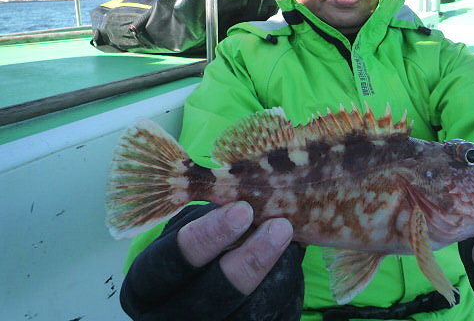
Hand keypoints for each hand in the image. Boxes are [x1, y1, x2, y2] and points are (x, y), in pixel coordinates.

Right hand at [120, 203, 304, 320]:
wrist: (208, 293)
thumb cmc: (200, 247)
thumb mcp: (192, 230)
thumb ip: (209, 217)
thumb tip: (245, 201)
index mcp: (146, 282)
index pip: (171, 261)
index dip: (207, 235)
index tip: (242, 209)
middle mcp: (169, 314)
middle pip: (210, 295)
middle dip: (250, 260)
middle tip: (279, 227)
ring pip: (245, 311)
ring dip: (275, 272)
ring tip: (289, 237)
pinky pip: (267, 319)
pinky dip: (282, 289)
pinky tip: (287, 264)